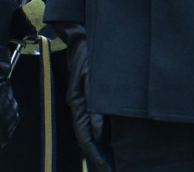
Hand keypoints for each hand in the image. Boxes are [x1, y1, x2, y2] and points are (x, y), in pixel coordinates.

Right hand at [63, 25, 112, 171]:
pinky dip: (103, 134)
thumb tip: (98, 131)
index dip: (98, 157)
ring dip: (102, 147)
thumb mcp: (93, 78)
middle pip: (89, 139)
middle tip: (114, 170)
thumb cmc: (88, 54)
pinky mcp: (88, 96)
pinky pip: (95, 121)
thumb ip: (94, 107)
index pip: (87, 139)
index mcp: (78, 104)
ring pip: (91, 132)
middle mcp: (79, 106)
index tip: (109, 170)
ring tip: (115, 161)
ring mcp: (83, 102)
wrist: (80, 34)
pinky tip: (112, 139)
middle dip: (100, 156)